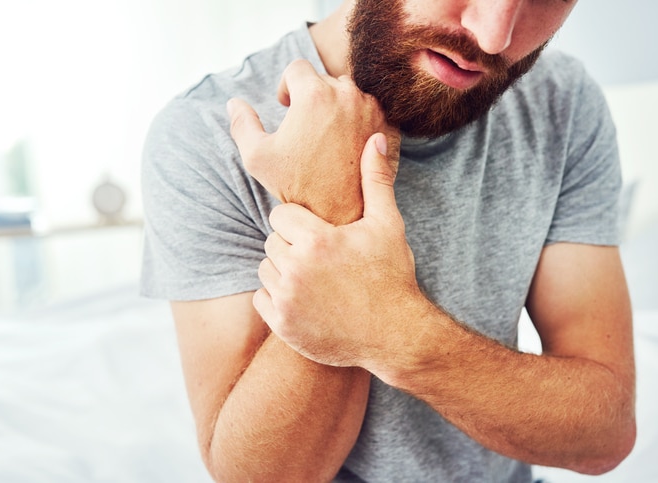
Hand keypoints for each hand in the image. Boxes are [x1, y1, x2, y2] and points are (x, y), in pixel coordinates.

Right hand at [228, 59, 400, 224]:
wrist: (340, 214)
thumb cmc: (297, 187)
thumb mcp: (258, 158)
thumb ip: (242, 125)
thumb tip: (233, 103)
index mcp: (315, 94)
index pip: (298, 68)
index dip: (287, 85)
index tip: (287, 106)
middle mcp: (348, 94)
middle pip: (325, 79)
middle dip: (313, 97)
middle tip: (306, 126)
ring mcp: (372, 109)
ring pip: (350, 94)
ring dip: (337, 107)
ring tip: (326, 135)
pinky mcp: (388, 126)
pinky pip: (370, 111)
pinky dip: (359, 120)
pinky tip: (347, 144)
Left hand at [253, 133, 422, 367]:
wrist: (396, 335)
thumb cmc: (392, 276)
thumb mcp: (387, 225)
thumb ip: (375, 180)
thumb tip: (373, 138)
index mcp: (316, 239)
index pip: (281, 215)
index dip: (300, 223)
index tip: (321, 235)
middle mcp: (296, 268)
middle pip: (272, 241)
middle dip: (292, 246)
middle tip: (321, 259)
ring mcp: (287, 299)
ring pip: (265, 269)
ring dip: (283, 271)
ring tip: (315, 279)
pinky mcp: (282, 325)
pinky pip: (261, 299)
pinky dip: (278, 299)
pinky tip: (306, 300)